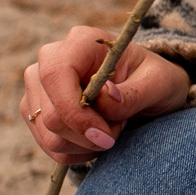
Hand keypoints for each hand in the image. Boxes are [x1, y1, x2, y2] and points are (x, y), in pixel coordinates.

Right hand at [20, 26, 190, 165]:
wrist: (147, 89)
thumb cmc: (153, 80)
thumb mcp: (158, 83)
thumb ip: (134, 92)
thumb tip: (104, 96)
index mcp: (81, 42)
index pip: (56, 75)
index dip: (74, 112)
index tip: (105, 135)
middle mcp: (51, 60)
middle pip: (50, 113)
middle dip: (87, 134)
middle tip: (118, 130)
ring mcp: (39, 86)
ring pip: (47, 133)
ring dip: (84, 143)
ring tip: (110, 128)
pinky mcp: (37, 110)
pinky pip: (48, 145)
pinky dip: (76, 151)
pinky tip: (96, 139)